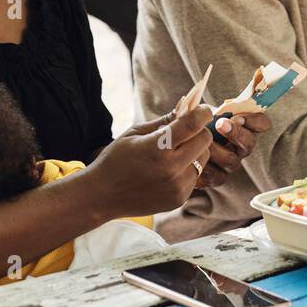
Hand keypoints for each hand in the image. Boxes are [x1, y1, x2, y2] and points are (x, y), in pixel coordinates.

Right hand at [85, 107, 212, 219]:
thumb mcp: (135, 132)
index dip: (202, 113)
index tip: (203, 110)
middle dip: (198, 131)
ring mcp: (177, 186)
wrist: (102, 196)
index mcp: (158, 148)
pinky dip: (187, 169)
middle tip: (185, 130)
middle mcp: (171, 169)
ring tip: (174, 152)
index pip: (193, 125)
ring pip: (203, 159)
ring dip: (194, 151)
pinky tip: (168, 170)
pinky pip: (194, 176)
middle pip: (204, 141)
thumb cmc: (116, 159)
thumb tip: (186, 106)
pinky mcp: (179, 199)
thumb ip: (164, 120)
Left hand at [196, 113, 270, 187]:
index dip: (255, 120)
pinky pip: (214, 175)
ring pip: (231, 160)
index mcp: (244, 127)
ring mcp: (230, 164)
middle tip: (220, 124)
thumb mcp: (202, 111)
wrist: (181, 145)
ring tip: (202, 141)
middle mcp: (241, 147)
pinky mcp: (216, 178)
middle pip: (249, 143)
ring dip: (216, 149)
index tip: (238, 116)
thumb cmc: (194, 125)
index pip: (262, 123)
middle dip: (236, 133)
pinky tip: (193, 156)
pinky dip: (203, 165)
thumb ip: (208, 108)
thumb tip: (205, 108)